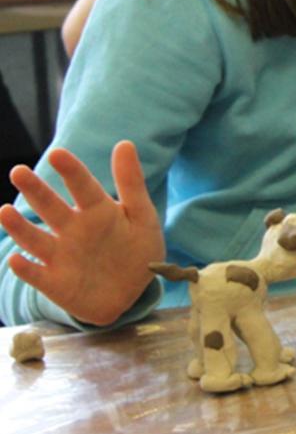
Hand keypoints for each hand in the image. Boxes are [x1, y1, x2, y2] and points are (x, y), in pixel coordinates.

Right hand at [0, 142, 165, 325]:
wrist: (133, 291)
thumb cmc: (137, 247)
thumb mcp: (141, 215)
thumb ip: (131, 183)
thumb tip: (124, 143)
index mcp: (97, 211)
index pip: (82, 186)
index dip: (71, 171)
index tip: (57, 154)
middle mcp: (73, 229)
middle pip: (50, 207)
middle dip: (35, 190)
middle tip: (19, 171)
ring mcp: (61, 255)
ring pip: (35, 238)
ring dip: (19, 227)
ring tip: (4, 212)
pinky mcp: (54, 282)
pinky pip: (36, 275)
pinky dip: (25, 269)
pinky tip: (16, 260)